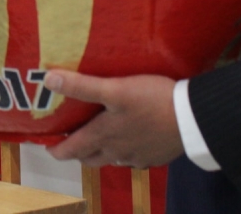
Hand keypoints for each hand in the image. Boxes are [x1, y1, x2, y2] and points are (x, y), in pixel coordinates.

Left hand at [42, 70, 182, 168]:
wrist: (193, 119)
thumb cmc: (151, 102)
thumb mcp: (114, 89)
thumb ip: (81, 86)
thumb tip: (48, 80)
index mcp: (103, 135)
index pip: (72, 149)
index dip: (57, 149)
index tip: (47, 145)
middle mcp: (117, 151)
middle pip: (90, 158)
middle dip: (77, 152)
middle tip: (71, 141)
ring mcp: (138, 156)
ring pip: (112, 159)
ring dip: (101, 152)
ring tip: (98, 139)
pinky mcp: (156, 156)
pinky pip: (134, 159)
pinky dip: (125, 153)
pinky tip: (130, 141)